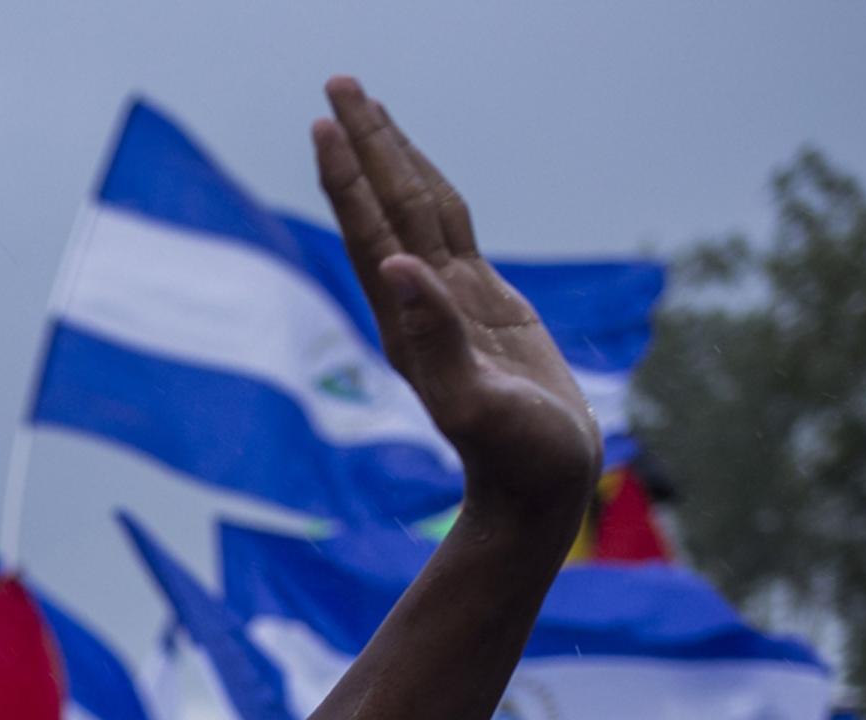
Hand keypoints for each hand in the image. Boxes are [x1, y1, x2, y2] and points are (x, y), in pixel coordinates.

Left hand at [312, 78, 601, 517]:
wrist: (537, 491)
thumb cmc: (514, 458)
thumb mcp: (475, 404)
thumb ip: (435, 339)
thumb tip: (394, 268)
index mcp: (409, 322)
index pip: (373, 231)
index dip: (350, 177)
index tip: (327, 122)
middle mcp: (418, 304)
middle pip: (388, 205)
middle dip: (364, 145)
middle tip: (339, 83)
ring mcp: (450, 302)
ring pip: (419, 212)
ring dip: (394, 160)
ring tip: (369, 111)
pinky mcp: (485, 307)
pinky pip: (454, 234)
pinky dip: (434, 194)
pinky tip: (420, 173)